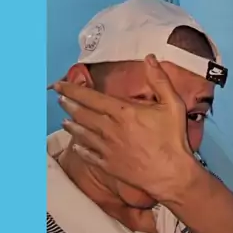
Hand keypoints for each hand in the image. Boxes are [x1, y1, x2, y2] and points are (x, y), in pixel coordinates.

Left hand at [51, 55, 195, 201]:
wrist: (171, 174)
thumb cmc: (172, 139)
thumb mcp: (173, 104)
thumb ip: (160, 80)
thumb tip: (150, 58)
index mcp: (123, 112)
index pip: (91, 98)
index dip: (73, 90)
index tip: (60, 84)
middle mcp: (110, 129)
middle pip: (82, 114)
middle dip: (68, 104)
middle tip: (60, 98)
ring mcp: (107, 149)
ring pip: (82, 134)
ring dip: (72, 125)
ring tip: (64, 120)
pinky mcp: (109, 165)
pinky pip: (89, 155)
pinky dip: (80, 149)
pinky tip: (76, 145)